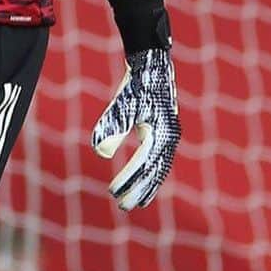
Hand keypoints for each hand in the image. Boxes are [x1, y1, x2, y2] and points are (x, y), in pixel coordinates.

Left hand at [91, 48, 178, 210]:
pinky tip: (140, 177)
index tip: (114, 193)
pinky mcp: (165, 129)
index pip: (144, 165)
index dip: (130, 181)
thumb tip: (100, 154)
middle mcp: (170, 137)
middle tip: (123, 207)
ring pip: (160, 167)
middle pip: (156, 172)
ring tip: (135, 201)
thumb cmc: (136, 85)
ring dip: (148, 185)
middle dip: (140, 190)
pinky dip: (152, 172)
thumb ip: (112, 129)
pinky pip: (159, 158)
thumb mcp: (122, 106)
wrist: (152, 63)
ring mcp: (169, 134)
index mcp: (162, 134)